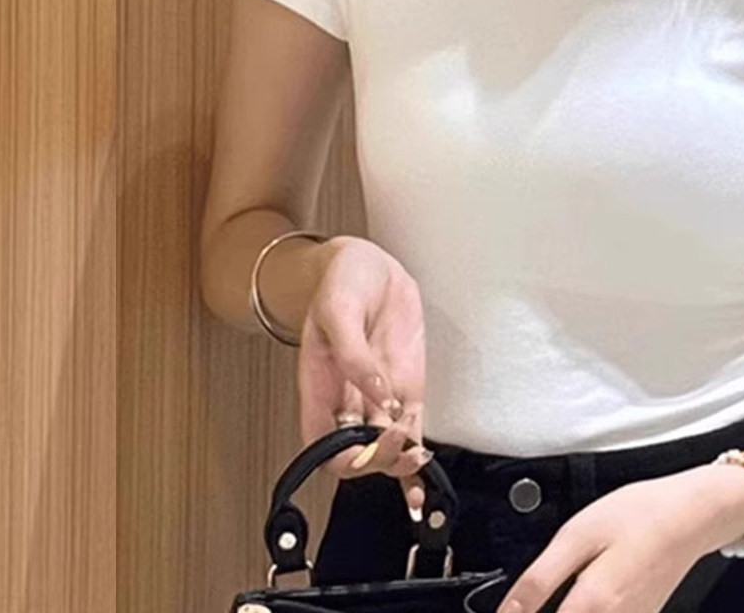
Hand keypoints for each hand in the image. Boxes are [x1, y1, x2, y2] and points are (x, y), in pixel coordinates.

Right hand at [296, 235, 431, 520]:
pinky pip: (412, 428)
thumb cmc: (341, 283)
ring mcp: (380, 396)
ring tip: (416, 460)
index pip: (324, 446)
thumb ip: (353, 353)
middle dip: (378, 458)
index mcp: (319, 388)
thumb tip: (376, 393)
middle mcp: (348, 400)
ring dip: (401, 464)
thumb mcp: (338, 309)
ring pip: (388, 449)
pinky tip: (424, 479)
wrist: (368, 264)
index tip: (368, 441)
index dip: (344, 456)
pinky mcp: (406, 387)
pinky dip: (417, 456)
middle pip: (358, 454)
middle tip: (397, 439)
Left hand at [496, 467, 734, 612]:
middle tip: (531, 602)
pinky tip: (584, 593)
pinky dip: (588, 611)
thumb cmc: (639, 515)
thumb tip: (509, 612)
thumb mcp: (578, 534)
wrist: (692, 514)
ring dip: (571, 610)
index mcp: (592, 605)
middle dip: (543, 612)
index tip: (512, 612)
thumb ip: (540, 579)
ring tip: (554, 594)